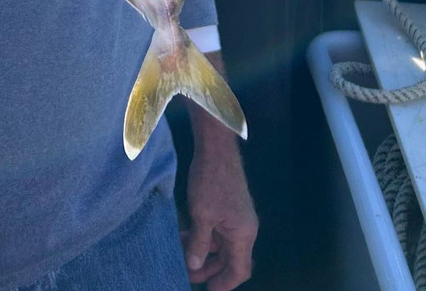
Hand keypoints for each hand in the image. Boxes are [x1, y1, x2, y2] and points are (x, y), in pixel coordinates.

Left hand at [182, 138, 257, 290]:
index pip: (239, 270)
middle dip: (209, 269)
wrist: (216, 148)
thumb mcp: (201, 215)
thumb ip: (198, 243)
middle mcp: (244, 228)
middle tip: (187, 274)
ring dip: (203, 251)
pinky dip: (203, 235)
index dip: (224, 283)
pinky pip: (217, 229)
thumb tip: (194, 266)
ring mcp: (236, 217)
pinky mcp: (227, 207)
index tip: (209, 290)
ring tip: (182, 255)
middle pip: (230, 259)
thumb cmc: (211, 181)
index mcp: (243, 234)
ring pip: (221, 244)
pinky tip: (185, 235)